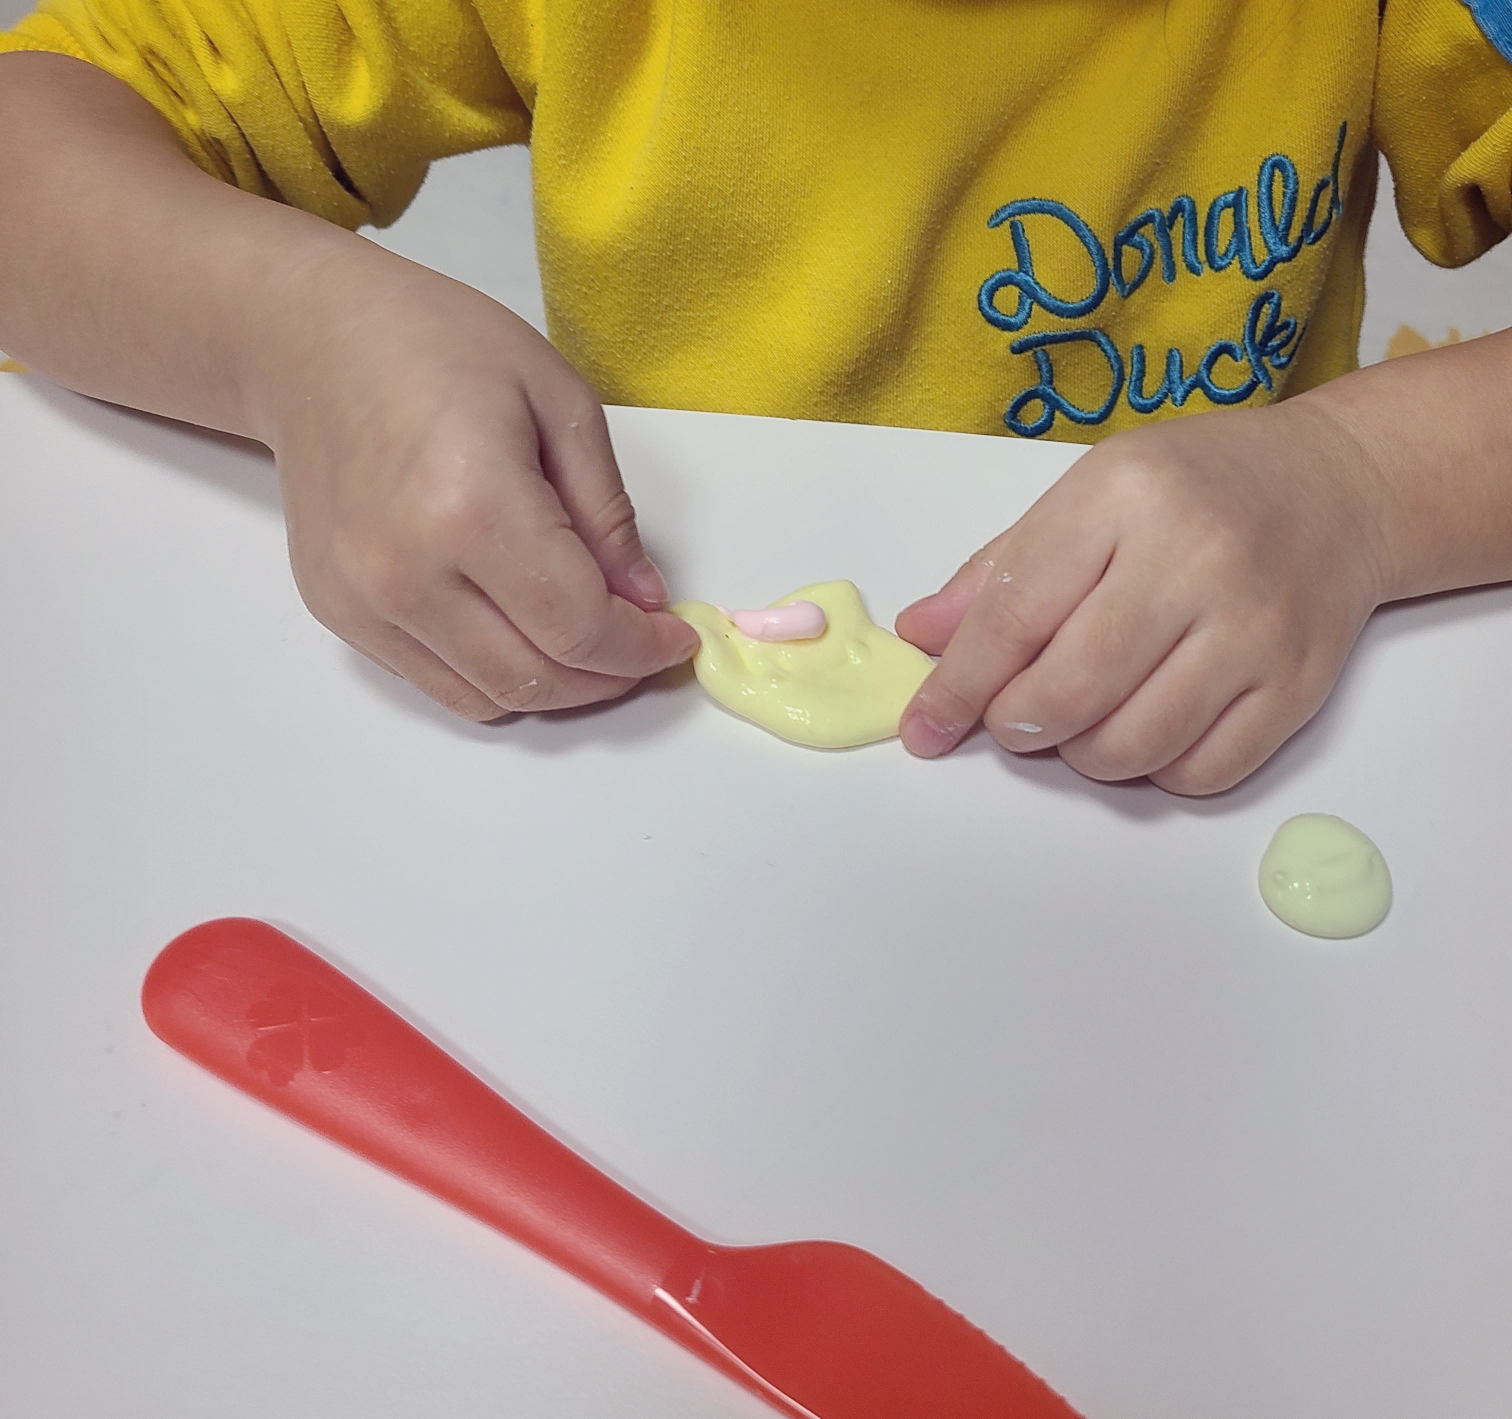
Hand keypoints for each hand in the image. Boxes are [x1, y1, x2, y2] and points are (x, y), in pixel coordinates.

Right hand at [265, 256, 697, 720]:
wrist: (312, 342)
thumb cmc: (437, 346)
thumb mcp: (559, 401)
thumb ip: (607, 515)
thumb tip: (642, 603)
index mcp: (470, 505)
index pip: (577, 626)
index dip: (640, 647)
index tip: (675, 637)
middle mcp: (405, 569)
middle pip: (535, 678)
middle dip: (608, 677)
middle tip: (641, 647)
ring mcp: (362, 599)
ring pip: (487, 697)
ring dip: (556, 688)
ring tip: (588, 641)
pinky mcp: (337, 612)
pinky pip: (436, 683)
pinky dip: (496, 675)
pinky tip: (522, 629)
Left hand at [895, 401, 1392, 794]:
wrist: (1336, 487)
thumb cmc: (1192, 489)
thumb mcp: (1087, 494)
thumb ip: (1000, 570)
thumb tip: (923, 636)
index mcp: (1123, 497)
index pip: (1014, 616)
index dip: (957, 686)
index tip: (924, 728)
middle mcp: (1195, 559)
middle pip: (1070, 692)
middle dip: (1017, 724)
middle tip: (1012, 717)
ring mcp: (1254, 628)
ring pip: (1132, 746)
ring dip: (1081, 754)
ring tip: (1081, 717)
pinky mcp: (1298, 684)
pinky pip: (1201, 772)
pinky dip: (1154, 771)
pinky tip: (1148, 727)